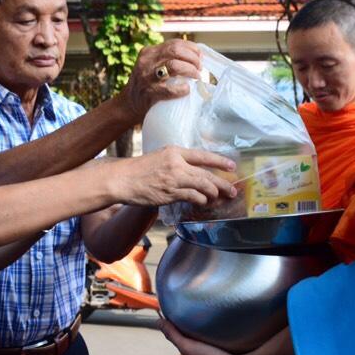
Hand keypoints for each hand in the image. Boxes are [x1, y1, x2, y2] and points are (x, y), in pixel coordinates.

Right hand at [113, 146, 236, 207]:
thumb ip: (176, 163)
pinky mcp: (170, 193)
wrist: (121, 179)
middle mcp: (176, 163)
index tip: (232, 166)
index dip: (220, 161)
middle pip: (206, 173)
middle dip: (222, 183)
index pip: (203, 155)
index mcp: (174, 151)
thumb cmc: (138, 170)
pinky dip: (201, 200)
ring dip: (214, 193)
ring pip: (203, 186)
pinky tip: (202, 202)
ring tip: (219, 198)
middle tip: (232, 190)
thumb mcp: (159, 158)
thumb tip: (193, 173)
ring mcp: (174, 179)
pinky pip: (193, 197)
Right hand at [121, 40, 203, 119]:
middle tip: (199, 68)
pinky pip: (169, 89)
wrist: (129, 104)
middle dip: (193, 58)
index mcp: (149, 52)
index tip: (200, 56)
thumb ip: (166, 59)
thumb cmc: (147, 85)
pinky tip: (186, 90)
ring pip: (174, 66)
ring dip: (191, 70)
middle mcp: (147, 61)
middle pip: (176, 51)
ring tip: (197, 77)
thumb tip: (196, 58)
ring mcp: (147, 77)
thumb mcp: (152, 66)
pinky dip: (182, 89)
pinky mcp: (149, 93)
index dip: (191, 48)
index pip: (174, 43)